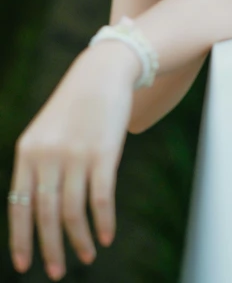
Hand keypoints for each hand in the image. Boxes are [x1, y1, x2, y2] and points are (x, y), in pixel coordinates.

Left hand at [8, 42, 139, 280]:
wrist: (102, 72)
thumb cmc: (75, 105)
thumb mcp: (46, 131)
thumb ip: (39, 165)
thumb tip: (39, 212)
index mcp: (27, 152)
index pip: (19, 206)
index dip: (21, 239)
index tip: (24, 265)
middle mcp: (48, 156)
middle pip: (46, 215)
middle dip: (51, 249)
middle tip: (56, 272)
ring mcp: (76, 154)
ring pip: (74, 213)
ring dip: (80, 241)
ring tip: (87, 256)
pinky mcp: (104, 153)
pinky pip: (101, 199)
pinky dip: (104, 223)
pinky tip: (107, 236)